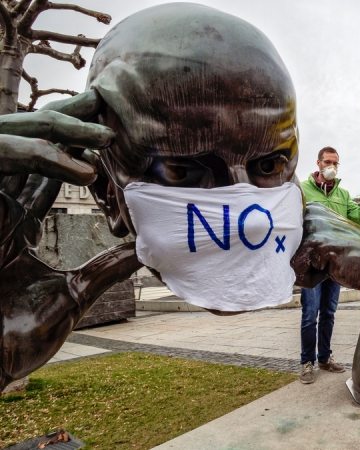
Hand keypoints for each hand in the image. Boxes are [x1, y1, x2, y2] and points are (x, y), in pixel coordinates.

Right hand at [0, 91, 142, 389]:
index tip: (109, 134)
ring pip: (12, 146)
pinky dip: (35, 157)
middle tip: (100, 100)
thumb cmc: (16, 339)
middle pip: (27, 149)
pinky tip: (74, 162)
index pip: (44, 174)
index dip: (74, 151)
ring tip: (98, 130)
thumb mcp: (73, 295)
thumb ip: (104, 270)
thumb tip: (143, 254)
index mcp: (13, 226)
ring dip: (54, 133)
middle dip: (62, 123)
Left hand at [292, 203, 359, 402]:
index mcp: (308, 208)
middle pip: (282, 250)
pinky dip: (313, 280)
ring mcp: (315, 228)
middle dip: (300, 264)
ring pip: (289, 263)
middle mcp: (309, 213)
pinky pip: (299, 273)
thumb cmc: (345, 255)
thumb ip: (297, 239)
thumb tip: (266, 250)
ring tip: (328, 265)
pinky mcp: (320, 245)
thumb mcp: (321, 238)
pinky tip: (333, 270)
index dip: (293, 252)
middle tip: (324, 261)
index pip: (279, 236)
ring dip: (307, 273)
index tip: (315, 252)